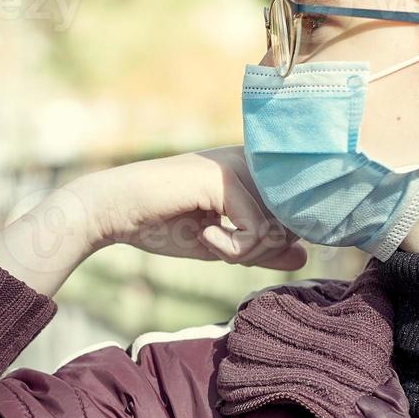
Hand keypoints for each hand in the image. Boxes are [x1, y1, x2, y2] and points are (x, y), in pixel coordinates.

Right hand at [91, 146, 305, 266]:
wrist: (114, 211)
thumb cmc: (160, 224)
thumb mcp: (220, 243)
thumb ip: (260, 248)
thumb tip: (304, 257)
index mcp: (252, 170)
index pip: (294, 213)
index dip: (272, 244)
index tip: (234, 247)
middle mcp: (251, 161)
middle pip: (292, 222)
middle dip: (260, 250)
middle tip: (221, 246)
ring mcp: (240, 165)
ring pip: (279, 227)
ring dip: (244, 252)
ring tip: (209, 240)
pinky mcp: (226, 178)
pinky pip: (256, 230)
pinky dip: (232, 248)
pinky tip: (203, 234)